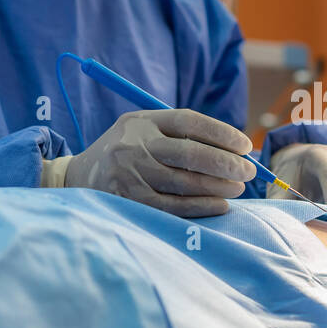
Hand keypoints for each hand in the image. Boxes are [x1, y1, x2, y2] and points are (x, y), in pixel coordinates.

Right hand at [59, 109, 255, 215]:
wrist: (78, 177)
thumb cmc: (126, 152)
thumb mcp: (143, 130)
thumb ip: (179, 134)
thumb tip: (234, 149)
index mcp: (142, 121)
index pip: (189, 122)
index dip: (222, 133)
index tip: (246, 145)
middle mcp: (134, 145)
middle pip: (191, 153)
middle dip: (226, 163)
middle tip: (249, 171)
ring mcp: (131, 174)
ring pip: (186, 182)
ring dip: (219, 186)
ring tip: (238, 188)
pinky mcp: (130, 201)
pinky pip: (174, 206)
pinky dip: (202, 206)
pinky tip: (221, 205)